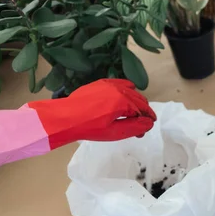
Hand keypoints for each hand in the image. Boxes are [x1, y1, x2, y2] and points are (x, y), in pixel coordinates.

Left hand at [26, 79, 155, 148]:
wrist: (65, 118)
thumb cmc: (90, 128)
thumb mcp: (114, 132)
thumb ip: (135, 127)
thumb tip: (149, 123)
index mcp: (123, 101)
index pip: (142, 110)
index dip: (146, 121)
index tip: (145, 130)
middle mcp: (119, 89)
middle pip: (139, 100)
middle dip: (142, 112)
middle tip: (139, 126)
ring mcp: (109, 84)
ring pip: (131, 92)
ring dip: (136, 102)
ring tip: (133, 114)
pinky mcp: (101, 83)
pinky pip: (120, 83)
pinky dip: (127, 89)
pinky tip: (128, 94)